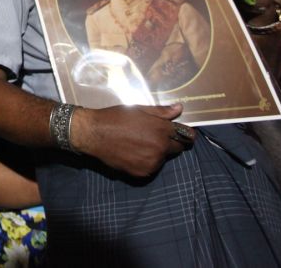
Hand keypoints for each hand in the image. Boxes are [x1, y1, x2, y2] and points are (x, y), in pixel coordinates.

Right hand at [72, 103, 192, 177]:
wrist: (93, 134)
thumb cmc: (115, 117)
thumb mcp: (139, 109)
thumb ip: (161, 112)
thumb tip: (179, 109)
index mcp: (162, 130)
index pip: (186, 136)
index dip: (186, 134)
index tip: (182, 133)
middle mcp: (160, 147)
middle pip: (177, 149)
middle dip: (170, 143)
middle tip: (154, 137)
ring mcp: (152, 162)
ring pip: (163, 158)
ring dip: (158, 153)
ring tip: (140, 144)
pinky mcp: (142, 172)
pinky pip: (152, 167)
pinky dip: (147, 161)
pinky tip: (134, 153)